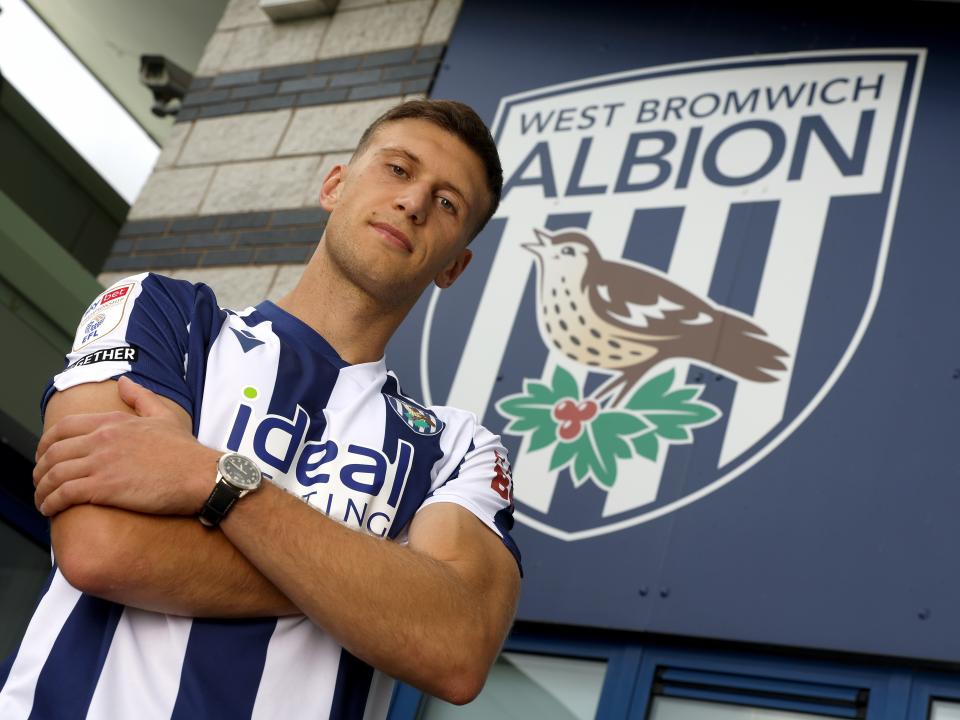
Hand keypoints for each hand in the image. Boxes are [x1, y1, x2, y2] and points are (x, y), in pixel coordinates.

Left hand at [33, 377, 218, 516]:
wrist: (200, 476)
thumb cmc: (186, 451)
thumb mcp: (163, 416)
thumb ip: (140, 397)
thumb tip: (124, 382)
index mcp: (113, 422)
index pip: (63, 428)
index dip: (45, 443)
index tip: (44, 456)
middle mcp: (102, 439)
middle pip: (52, 452)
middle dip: (38, 468)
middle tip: (40, 480)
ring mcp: (102, 463)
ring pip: (53, 474)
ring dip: (41, 489)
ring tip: (42, 499)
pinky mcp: (104, 487)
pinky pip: (64, 494)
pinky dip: (50, 502)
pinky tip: (50, 509)